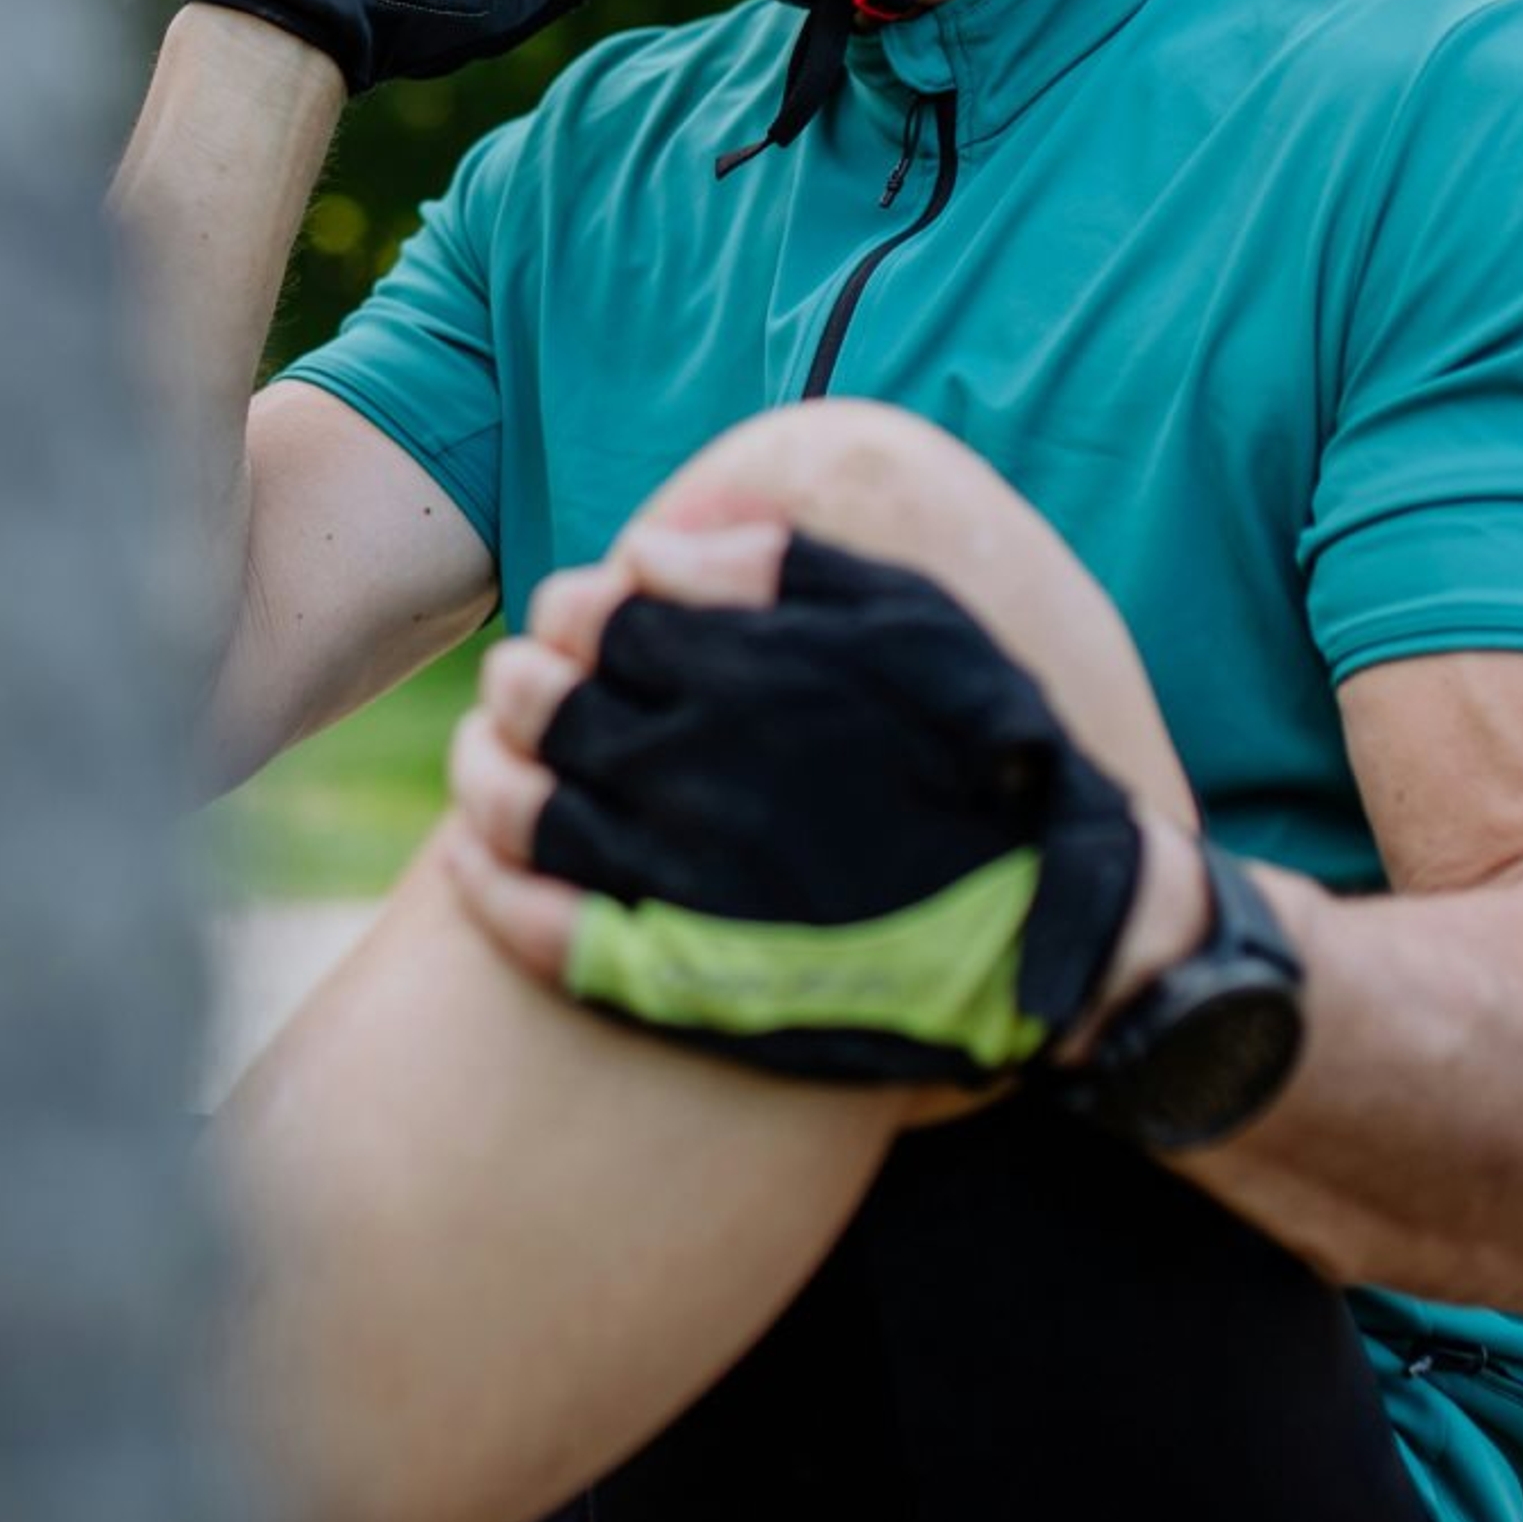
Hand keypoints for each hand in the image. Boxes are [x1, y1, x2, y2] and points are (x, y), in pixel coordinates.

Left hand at [440, 522, 1146, 1091]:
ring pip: (515, 806)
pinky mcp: (673, 975)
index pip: (594, 614)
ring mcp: (673, 877)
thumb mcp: (910, 620)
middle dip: (525, 679)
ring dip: (481, 770)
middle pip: (539, 701)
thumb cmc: (989, 756)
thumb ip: (775, 564)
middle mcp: (692, 769)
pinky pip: (538, 929)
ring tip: (487, 759)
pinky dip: (485, 886)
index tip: (597, 620)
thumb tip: (651, 547)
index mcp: (739, 674)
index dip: (581, 608)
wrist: (1051, 931)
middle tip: (537, 686)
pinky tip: (471, 860)